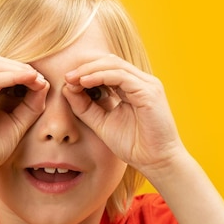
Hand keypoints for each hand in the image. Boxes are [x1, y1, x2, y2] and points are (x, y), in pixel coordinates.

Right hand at [0, 56, 47, 177]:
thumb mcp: (16, 124)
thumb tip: (44, 85)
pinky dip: (15, 76)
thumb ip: (30, 106)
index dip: (24, 73)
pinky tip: (31, 80)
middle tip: (42, 80)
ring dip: (21, 70)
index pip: (3, 71)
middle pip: (0, 63)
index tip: (43, 83)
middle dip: (23, 68)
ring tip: (39, 80)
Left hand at [63, 55, 184, 177]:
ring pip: (115, 65)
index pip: (108, 69)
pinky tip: (85, 82)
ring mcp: (147, 85)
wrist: (156, 162)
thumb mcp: (102, 123)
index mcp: (133, 88)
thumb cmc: (134, 145)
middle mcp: (142, 82)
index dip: (86, 71)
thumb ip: (85, 107)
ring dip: (90, 70)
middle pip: (110, 62)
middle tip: (67, 77)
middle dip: (86, 67)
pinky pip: (121, 76)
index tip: (67, 81)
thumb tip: (68, 89)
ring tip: (73, 78)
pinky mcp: (149, 92)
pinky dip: (101, 76)